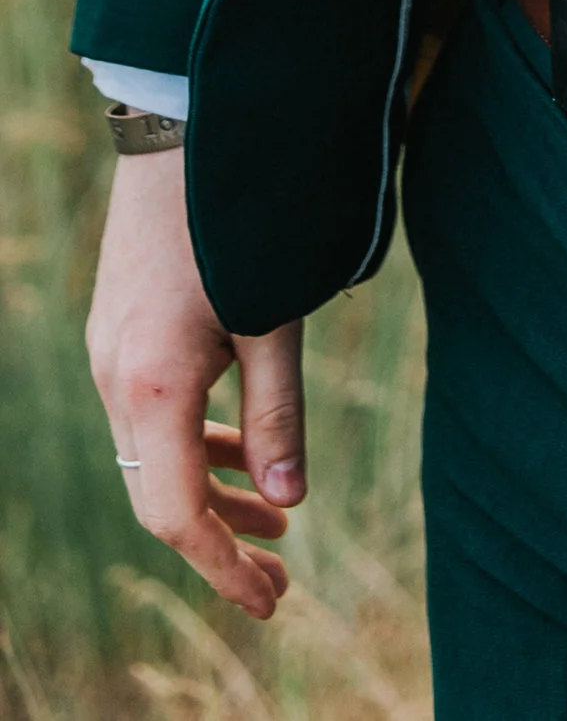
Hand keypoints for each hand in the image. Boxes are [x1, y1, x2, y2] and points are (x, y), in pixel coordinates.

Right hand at [88, 147, 303, 619]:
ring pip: (156, 455)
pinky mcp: (121, 330)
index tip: (271, 601)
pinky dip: (197, 443)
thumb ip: (278, 412)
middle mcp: (116, 379)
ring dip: (214, 492)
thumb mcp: (275, 316)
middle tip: (280, 579)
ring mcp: (111, 353)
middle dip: (219, 544)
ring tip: (279, 521)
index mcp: (152, 386)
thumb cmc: (239, 219)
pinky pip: (152, 414)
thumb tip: (290, 500)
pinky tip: (242, 450)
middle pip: (160, 496)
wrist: (181, 129)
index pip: (177, 515)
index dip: (223, 567)